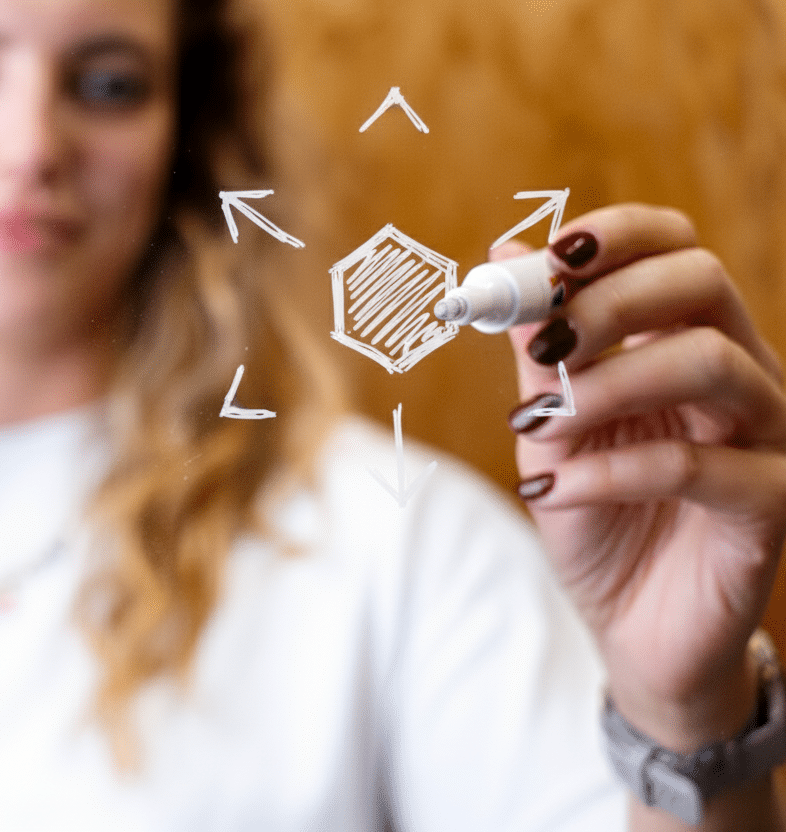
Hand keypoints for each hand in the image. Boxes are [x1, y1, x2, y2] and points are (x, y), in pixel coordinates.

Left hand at [504, 204, 785, 749]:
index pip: (675, 248)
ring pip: (709, 362)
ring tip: (538, 423)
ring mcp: (765, 436)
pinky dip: (609, 470)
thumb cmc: (593, 515)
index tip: (545, 258)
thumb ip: (536, 349)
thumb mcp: (549, 427)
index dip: (615, 236)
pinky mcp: (768, 504)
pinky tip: (551, 490)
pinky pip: (696, 464)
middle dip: (609, 299)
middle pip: (701, 283)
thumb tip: (502, 252)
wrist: (630, 628)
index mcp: (684, 339)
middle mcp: (739, 374)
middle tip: (543, 342)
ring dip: (605, 383)